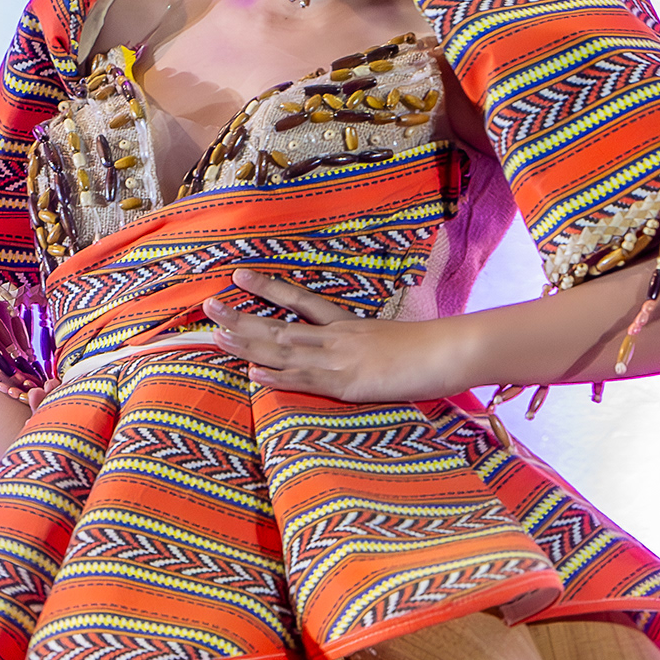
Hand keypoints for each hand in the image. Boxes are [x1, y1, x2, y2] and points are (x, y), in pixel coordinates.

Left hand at [203, 269, 475, 403]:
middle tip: (208, 307)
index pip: (300, 301)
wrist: (451, 351)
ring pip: (285, 350)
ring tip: (216, 334)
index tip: (240, 275)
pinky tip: (254, 372)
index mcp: (347, 325)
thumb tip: (362, 351)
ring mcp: (340, 359)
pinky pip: (307, 380)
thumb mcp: (395, 342)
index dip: (268, 289)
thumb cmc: (433, 349)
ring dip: (248, 343)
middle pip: (280, 325)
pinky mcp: (348, 383)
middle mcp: (337, 337)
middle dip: (242, 317)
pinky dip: (279, 376)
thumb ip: (371, 345)